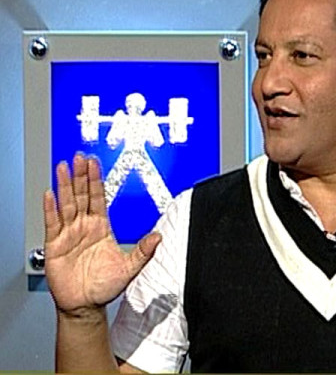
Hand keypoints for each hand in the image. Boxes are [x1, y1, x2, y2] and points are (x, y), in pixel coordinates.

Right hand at [43, 154, 160, 314]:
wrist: (85, 305)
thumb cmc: (105, 286)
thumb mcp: (129, 268)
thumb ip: (143, 252)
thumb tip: (159, 238)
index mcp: (101, 227)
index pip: (99, 198)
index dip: (96, 180)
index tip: (95, 163)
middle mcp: (84, 226)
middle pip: (82, 195)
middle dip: (81, 175)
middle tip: (79, 157)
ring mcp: (69, 234)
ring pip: (66, 204)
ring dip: (65, 185)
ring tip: (63, 167)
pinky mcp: (55, 245)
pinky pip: (52, 223)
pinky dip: (50, 208)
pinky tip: (49, 193)